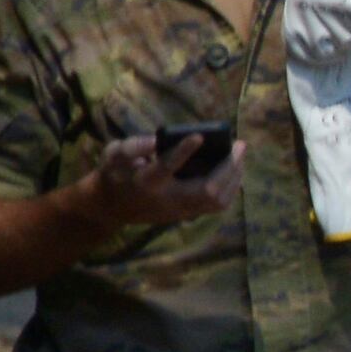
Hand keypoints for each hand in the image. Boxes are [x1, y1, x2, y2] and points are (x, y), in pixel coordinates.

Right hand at [82, 130, 238, 230]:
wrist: (111, 207)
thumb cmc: (115, 174)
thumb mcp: (113, 155)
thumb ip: (134, 146)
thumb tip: (159, 139)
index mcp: (146, 181)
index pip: (166, 167)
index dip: (182, 151)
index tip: (199, 136)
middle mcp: (167, 199)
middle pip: (207, 190)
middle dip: (228, 168)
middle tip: (240, 144)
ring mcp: (180, 211)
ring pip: (217, 201)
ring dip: (234, 177)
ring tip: (239, 155)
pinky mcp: (188, 215)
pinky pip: (218, 205)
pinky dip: (231, 186)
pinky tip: (235, 170)